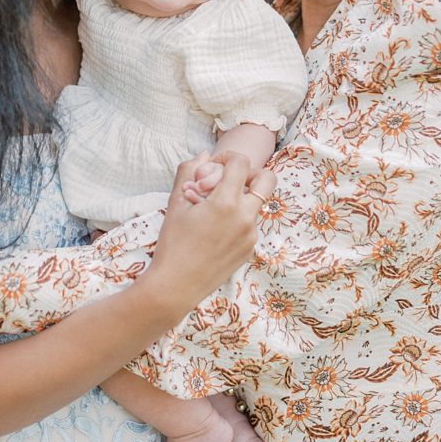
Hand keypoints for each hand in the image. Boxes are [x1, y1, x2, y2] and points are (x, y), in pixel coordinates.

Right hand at [144, 151, 275, 320]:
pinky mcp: (250, 249)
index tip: (214, 166)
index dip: (228, 157)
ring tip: (214, 208)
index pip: (241, 163)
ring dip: (242, 197)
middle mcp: (245, 217)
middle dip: (251, 172)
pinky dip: (238, 218)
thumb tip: (205, 155)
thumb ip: (188, 171)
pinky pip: (251, 223)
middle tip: (230, 180)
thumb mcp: (175, 203)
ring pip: (258, 202)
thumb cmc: (172, 243)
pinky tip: (215, 229)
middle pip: (268, 179)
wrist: (176, 286)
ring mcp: (251, 235)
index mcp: (226, 203)